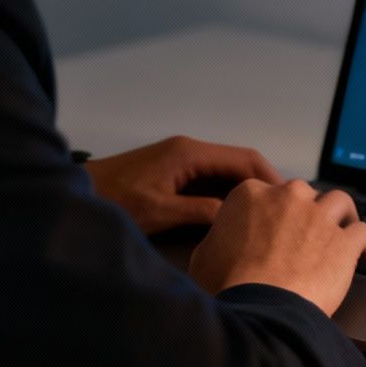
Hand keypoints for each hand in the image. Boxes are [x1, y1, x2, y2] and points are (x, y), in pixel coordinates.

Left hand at [83, 135, 282, 235]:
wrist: (77, 192)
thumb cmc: (113, 200)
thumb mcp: (160, 212)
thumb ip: (200, 212)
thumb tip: (237, 217)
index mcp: (190, 152)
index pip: (245, 158)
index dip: (270, 178)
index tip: (288, 200)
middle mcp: (189, 149)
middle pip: (240, 163)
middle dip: (263, 185)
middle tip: (284, 211)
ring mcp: (181, 159)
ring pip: (226, 172)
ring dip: (245, 191)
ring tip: (265, 217)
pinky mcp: (173, 172)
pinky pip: (210, 179)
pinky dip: (225, 194)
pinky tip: (233, 216)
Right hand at [189, 180, 365, 316]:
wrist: (258, 309)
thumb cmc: (227, 286)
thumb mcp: (203, 256)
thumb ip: (219, 239)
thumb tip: (223, 243)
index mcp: (251, 194)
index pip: (267, 192)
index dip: (273, 212)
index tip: (276, 226)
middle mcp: (288, 197)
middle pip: (305, 194)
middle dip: (306, 211)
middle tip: (305, 233)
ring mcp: (319, 217)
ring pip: (340, 202)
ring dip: (342, 215)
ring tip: (342, 229)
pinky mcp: (344, 242)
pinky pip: (363, 231)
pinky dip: (365, 242)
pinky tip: (364, 254)